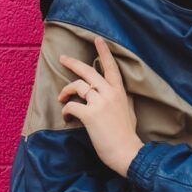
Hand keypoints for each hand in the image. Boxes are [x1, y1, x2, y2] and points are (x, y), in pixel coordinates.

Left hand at [57, 36, 143, 177]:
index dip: (104, 52)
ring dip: (66, 90)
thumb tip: (118, 94)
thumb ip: (122, 99)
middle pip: (88, 71)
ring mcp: (100, 103)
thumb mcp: (129, 111)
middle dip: (73, 63)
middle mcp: (110, 93)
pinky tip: (66, 116)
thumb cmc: (127, 135)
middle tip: (62, 58)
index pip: (111, 67)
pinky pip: (72, 105)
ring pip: (78, 86)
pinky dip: (66, 110)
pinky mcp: (90, 115)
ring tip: (62, 98)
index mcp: (120, 92)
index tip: (97, 39)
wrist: (128, 153)